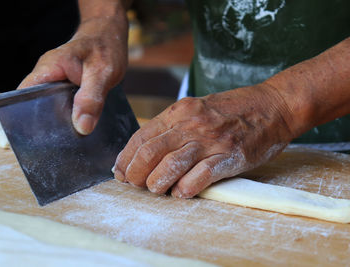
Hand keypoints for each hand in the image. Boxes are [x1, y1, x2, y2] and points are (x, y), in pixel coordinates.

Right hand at [18, 15, 127, 134]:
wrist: (110, 35)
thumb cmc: (105, 47)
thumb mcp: (102, 73)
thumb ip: (91, 99)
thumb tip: (82, 127)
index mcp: (49, 68)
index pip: (24, 95)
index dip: (25, 117)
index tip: (36, 138)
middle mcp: (48, 75)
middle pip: (36, 105)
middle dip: (46, 124)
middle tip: (60, 145)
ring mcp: (56, 82)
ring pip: (50, 107)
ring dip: (60, 122)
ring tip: (71, 141)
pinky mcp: (66, 88)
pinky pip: (63, 105)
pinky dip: (70, 116)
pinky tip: (80, 127)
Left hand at [113, 84, 294, 197]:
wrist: (272, 105)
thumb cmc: (232, 109)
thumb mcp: (197, 108)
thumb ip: (173, 127)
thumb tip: (146, 151)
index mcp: (179, 111)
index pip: (141, 136)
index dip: (126, 157)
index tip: (120, 171)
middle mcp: (191, 124)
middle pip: (150, 152)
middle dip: (135, 173)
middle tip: (133, 184)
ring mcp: (211, 140)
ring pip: (170, 165)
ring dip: (156, 183)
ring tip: (155, 189)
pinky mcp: (230, 156)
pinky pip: (201, 176)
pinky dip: (186, 188)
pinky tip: (181, 193)